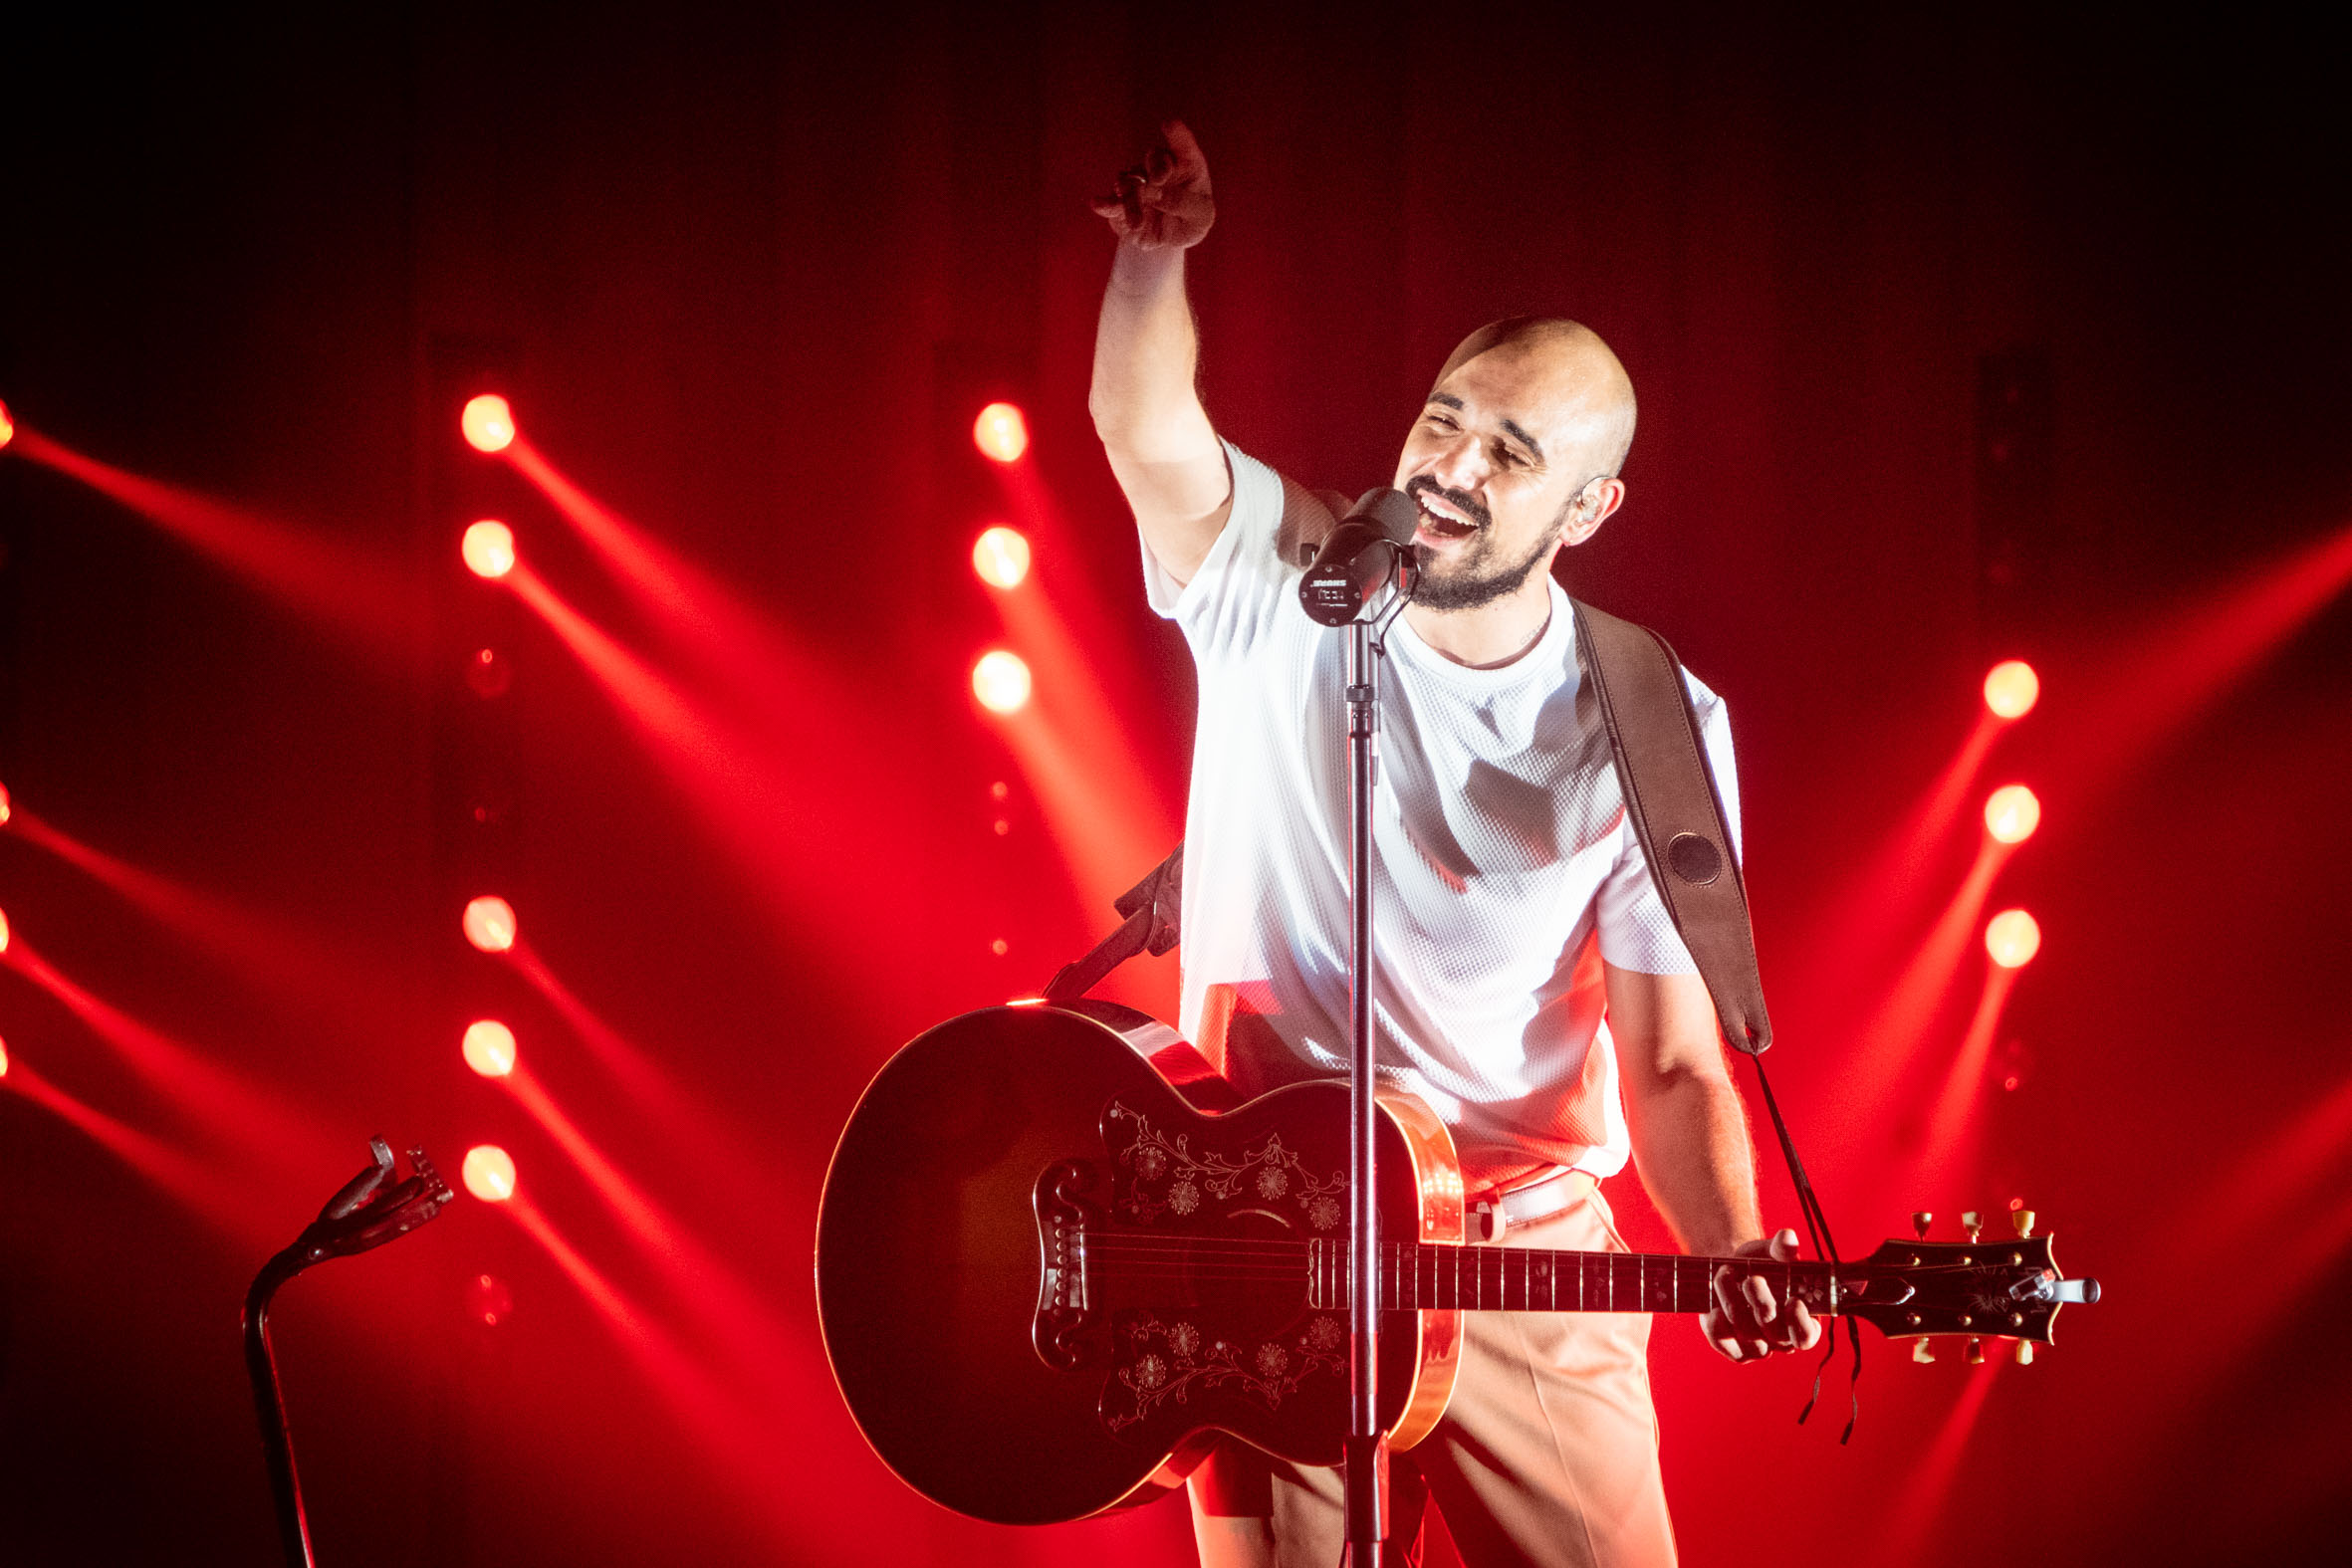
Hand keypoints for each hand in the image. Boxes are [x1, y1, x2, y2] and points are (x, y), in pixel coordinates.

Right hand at [1090, 120, 1213, 249]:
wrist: (1167, 246)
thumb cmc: (1191, 223)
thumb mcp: (1199, 218)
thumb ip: (1183, 203)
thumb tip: (1156, 193)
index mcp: (1187, 167)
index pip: (1184, 148)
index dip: (1178, 135)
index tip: (1170, 125)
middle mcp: (1161, 169)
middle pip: (1155, 157)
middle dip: (1156, 166)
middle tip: (1159, 180)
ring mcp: (1139, 184)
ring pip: (1132, 183)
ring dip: (1133, 202)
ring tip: (1137, 224)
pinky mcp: (1120, 203)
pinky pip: (1112, 201)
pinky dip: (1105, 202)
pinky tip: (1097, 204)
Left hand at [1701, 1228, 1822, 1363]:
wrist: (1729, 1268)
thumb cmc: (1760, 1263)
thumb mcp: (1771, 1252)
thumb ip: (1782, 1248)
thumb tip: (1788, 1237)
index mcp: (1803, 1319)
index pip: (1807, 1335)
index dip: (1801, 1323)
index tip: (1793, 1301)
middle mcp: (1782, 1339)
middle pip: (1775, 1334)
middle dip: (1763, 1305)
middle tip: (1752, 1279)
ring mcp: (1758, 1347)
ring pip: (1748, 1337)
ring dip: (1734, 1305)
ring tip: (1725, 1275)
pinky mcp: (1732, 1348)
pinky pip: (1724, 1342)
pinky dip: (1717, 1325)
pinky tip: (1713, 1307)